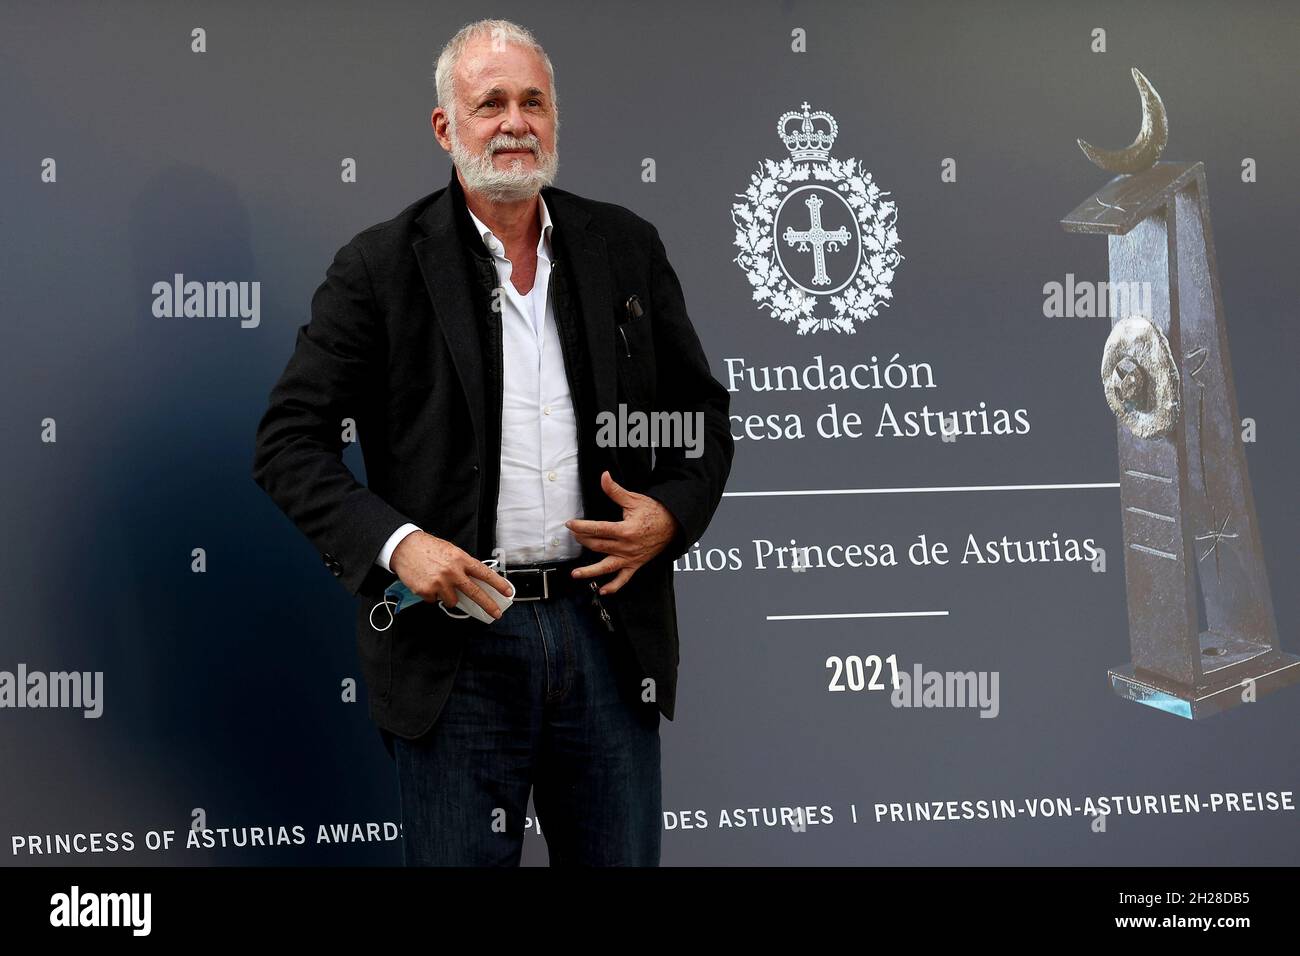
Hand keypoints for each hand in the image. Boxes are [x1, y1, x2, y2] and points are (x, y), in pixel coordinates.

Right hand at [389, 531, 513, 620]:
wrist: (404, 547)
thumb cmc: (428, 548)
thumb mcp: (451, 552)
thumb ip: (463, 566)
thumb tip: (475, 583)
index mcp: (461, 559)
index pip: (485, 573)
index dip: (498, 584)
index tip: (508, 592)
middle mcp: (453, 572)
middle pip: (475, 593)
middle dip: (488, 605)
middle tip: (497, 614)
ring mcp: (440, 583)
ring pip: (452, 601)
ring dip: (448, 596)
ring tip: (439, 583)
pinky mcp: (427, 591)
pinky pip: (435, 600)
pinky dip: (432, 595)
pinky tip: (427, 582)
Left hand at [565, 471, 679, 594]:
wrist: (674, 525)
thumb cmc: (654, 512)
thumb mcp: (634, 500)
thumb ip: (615, 491)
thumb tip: (604, 477)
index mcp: (625, 530)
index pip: (597, 529)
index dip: (581, 527)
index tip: (570, 524)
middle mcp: (626, 546)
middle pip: (598, 546)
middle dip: (583, 540)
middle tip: (574, 536)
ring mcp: (630, 558)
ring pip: (606, 566)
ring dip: (590, 571)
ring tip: (576, 574)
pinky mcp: (635, 564)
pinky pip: (624, 578)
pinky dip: (614, 586)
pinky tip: (603, 591)